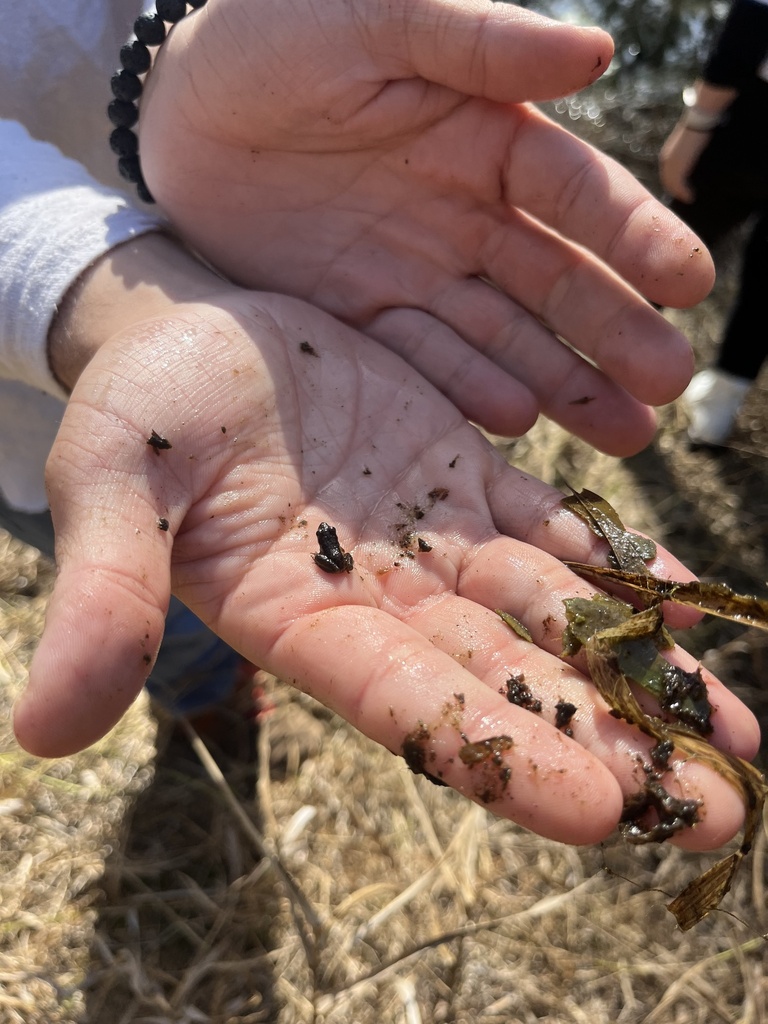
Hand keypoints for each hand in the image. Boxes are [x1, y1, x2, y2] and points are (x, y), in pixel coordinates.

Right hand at [16, 286, 757, 849]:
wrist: (191, 330)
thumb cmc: (143, 405)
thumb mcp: (111, 485)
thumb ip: (103, 597)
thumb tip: (42, 736)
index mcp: (299, 616)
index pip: (410, 704)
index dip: (502, 755)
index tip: (603, 810)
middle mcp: (379, 596)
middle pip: (508, 681)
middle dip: (613, 740)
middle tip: (723, 806)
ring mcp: (429, 538)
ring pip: (550, 617)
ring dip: (641, 670)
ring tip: (736, 732)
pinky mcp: (461, 475)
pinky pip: (555, 531)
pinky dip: (620, 569)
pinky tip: (685, 605)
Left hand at [140, 0, 714, 456]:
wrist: (176, 107)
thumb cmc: (274, 37)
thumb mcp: (373, 22)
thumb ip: (476, 41)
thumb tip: (595, 52)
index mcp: (483, 138)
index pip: (575, 194)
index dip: (634, 237)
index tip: (688, 284)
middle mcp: (464, 215)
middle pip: (554, 282)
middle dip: (614, 332)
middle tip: (666, 385)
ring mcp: (416, 273)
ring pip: (504, 337)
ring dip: (564, 382)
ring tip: (623, 432)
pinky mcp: (361, 316)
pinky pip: (424, 360)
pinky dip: (467, 391)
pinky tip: (515, 421)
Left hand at [659, 122, 709, 203]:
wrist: (698, 123)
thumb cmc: (697, 130)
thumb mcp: (689, 144)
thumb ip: (687, 154)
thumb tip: (693, 158)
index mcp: (668, 156)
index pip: (667, 174)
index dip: (673, 184)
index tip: (680, 191)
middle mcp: (666, 161)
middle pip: (668, 182)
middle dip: (675, 191)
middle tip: (685, 198)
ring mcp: (671, 165)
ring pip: (672, 185)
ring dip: (680, 194)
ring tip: (688, 199)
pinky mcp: (677, 168)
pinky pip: (678, 186)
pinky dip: (684, 193)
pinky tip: (690, 197)